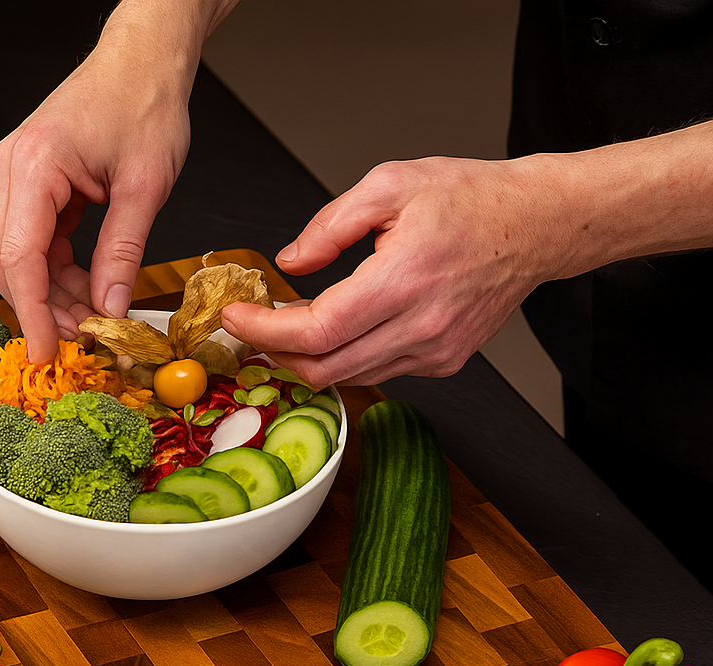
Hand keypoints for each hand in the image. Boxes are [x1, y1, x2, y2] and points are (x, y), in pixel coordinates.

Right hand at [0, 45, 190, 360]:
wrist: (144, 59)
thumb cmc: (146, 103)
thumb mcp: (145, 186)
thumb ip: (123, 252)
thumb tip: (110, 309)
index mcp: (35, 166)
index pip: (19, 258)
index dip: (31, 314)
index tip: (46, 354)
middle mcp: (14, 170)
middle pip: (8, 262)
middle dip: (41, 308)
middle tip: (82, 340)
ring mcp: (20, 177)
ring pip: (20, 256)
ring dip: (53, 294)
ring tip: (94, 319)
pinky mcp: (35, 184)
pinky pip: (37, 242)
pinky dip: (59, 272)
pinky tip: (88, 290)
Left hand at [220, 156, 550, 388]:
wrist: (536, 226)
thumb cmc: (471, 200)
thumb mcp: (392, 182)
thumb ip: (331, 224)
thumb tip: (291, 261)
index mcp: (404, 279)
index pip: (316, 331)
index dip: (265, 332)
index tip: (236, 319)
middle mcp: (421, 327)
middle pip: (324, 368)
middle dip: (276, 353)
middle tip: (253, 327)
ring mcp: (434, 352)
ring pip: (348, 377)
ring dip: (309, 358)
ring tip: (290, 325)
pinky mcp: (443, 362)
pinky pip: (377, 371)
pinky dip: (346, 356)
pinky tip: (339, 328)